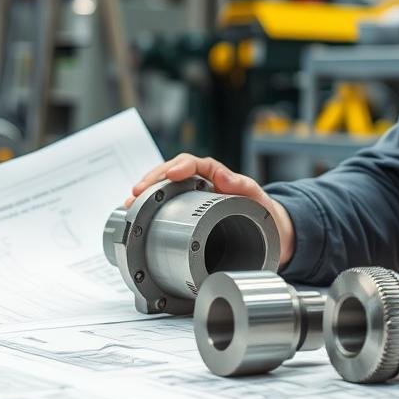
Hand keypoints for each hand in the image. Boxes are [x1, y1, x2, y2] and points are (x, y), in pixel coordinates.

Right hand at [126, 154, 294, 266]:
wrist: (266, 234)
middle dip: (153, 180)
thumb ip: (243, 186)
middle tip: (139, 191)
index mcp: (217, 175)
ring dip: (145, 194)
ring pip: (163, 189)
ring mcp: (190, 198)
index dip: (181, 166)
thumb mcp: (257, 198)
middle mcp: (200, 184)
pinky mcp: (184, 214)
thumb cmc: (261, 212)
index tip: (172, 174)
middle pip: (171, 173)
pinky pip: (162, 205)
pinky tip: (136, 214)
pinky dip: (148, 208)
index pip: (195, 164)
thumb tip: (224, 177)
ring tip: (131, 203)